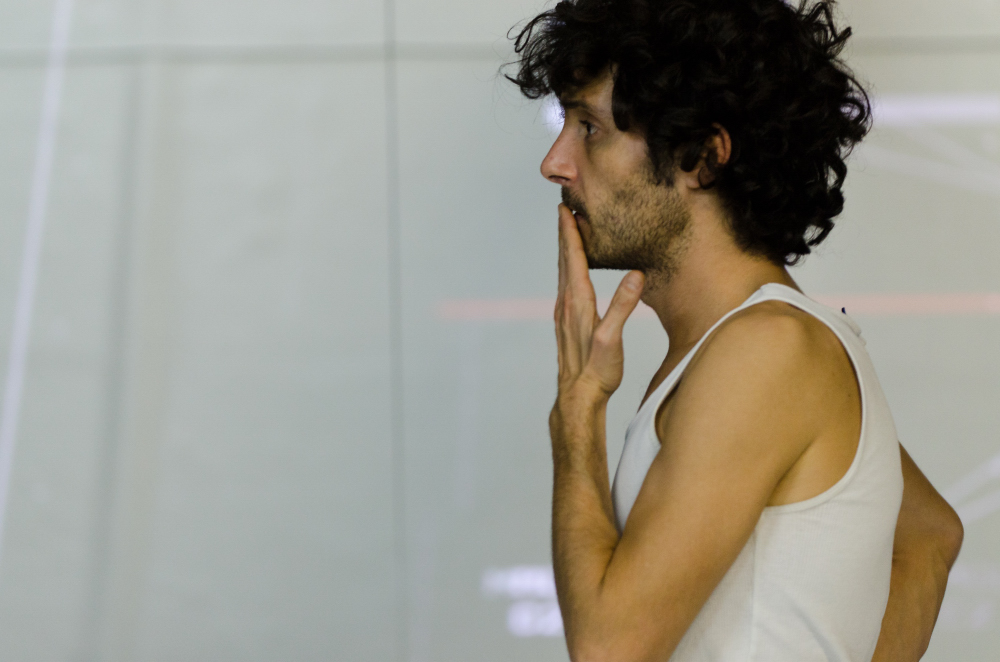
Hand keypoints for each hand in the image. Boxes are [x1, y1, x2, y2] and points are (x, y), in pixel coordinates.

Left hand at [554, 204, 644, 402]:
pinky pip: (565, 286)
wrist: (578, 396)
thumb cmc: (597, 371)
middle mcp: (566, 304)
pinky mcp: (566, 322)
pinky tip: (572, 271)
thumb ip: (623, 306)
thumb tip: (635, 275)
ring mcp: (563, 313)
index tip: (564, 209)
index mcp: (578, 302)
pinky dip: (567, 268)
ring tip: (567, 232)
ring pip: (563, 273)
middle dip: (564, 233)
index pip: (572, 259)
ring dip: (565, 250)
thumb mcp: (613, 339)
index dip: (569, 232)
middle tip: (563, 209)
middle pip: (564, 260)